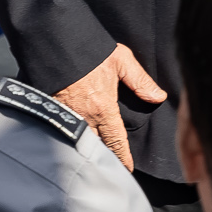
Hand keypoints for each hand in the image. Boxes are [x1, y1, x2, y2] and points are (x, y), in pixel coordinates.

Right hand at [56, 44, 167, 170]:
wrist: (57, 42)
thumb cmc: (91, 51)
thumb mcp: (121, 60)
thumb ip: (140, 80)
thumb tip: (159, 97)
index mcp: (103, 108)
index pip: (116, 140)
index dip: (122, 157)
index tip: (127, 169)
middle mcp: (85, 116)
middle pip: (96, 146)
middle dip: (105, 157)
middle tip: (113, 167)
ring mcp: (67, 114)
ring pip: (80, 139)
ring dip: (88, 148)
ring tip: (96, 158)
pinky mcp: (53, 108)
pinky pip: (64, 129)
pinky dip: (71, 136)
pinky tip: (75, 140)